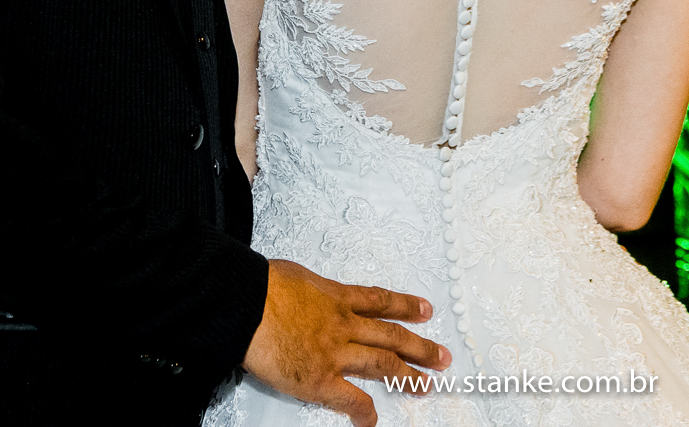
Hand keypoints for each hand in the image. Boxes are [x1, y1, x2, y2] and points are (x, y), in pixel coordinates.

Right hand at [242, 259, 449, 426]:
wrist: (247, 303)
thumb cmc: (263, 285)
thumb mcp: (296, 276)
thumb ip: (311, 288)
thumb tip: (308, 290)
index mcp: (336, 296)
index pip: (379, 301)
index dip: (405, 305)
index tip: (424, 309)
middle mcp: (343, 323)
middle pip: (391, 335)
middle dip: (420, 346)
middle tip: (442, 356)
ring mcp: (336, 352)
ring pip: (382, 363)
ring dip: (408, 375)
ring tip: (426, 384)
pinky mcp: (321, 379)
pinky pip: (351, 399)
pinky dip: (364, 412)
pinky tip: (371, 421)